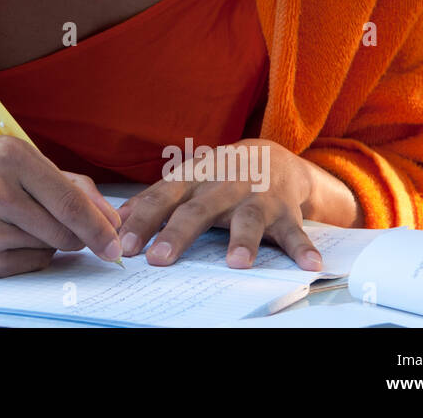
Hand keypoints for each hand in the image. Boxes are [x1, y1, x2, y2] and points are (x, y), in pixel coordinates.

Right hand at [0, 136, 123, 277]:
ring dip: (49, 241)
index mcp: (9, 157)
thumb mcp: (8, 158)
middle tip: (70, 229)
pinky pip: (29, 265)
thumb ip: (61, 182)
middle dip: (77, 235)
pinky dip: (29, 255)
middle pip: (65, 230)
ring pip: (49, 248)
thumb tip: (107, 217)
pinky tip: (6, 237)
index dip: (99, 225)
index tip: (115, 240)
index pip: (69, 200)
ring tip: (19, 222)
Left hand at [114, 138, 324, 271]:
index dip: (142, 221)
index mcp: (192, 179)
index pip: (162, 199)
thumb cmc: (217, 176)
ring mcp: (255, 198)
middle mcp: (222, 186)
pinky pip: (295, 233)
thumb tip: (113, 221)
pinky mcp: (285, 212)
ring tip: (236, 263)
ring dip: (242, 240)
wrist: (271, 157)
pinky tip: (309, 265)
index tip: (124, 244)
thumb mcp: (184, 181)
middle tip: (160, 258)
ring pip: (247, 220)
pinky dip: (303, 249)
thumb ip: (153, 201)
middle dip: (178, 234)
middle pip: (197, 210)